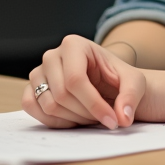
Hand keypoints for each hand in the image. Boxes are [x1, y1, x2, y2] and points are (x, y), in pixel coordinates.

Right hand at [23, 34, 155, 128]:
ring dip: (72, 118)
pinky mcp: (30, 88)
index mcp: (74, 44)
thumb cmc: (117, 80)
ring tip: (90, 116)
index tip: (112, 121)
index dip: (94, 104)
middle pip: (62, 94)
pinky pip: (32, 108)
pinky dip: (53, 120)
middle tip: (103, 117)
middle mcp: (52, 55)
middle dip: (85, 112)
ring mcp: (38, 72)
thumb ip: (131, 96)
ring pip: (48, 105)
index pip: (76, 80)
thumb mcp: (134, 82)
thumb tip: (122, 117)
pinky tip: (72, 119)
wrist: (106, 85)